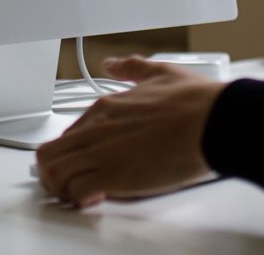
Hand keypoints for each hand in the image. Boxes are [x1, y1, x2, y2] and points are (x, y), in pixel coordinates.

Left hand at [36, 55, 225, 207]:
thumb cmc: (195, 102)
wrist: (214, 121)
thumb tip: (113, 64)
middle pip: (50, 153)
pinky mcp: (112, 175)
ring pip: (53, 173)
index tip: (81, 163)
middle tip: (70, 183)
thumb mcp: (159, 73)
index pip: (68, 134)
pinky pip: (76, 191)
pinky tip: (96, 198)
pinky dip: (80, 198)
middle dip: (53, 172)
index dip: (71, 152)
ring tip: (79, 194)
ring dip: (62, 187)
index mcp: (105, 107)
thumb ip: (132, 68)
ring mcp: (101, 151)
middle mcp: (97, 127)